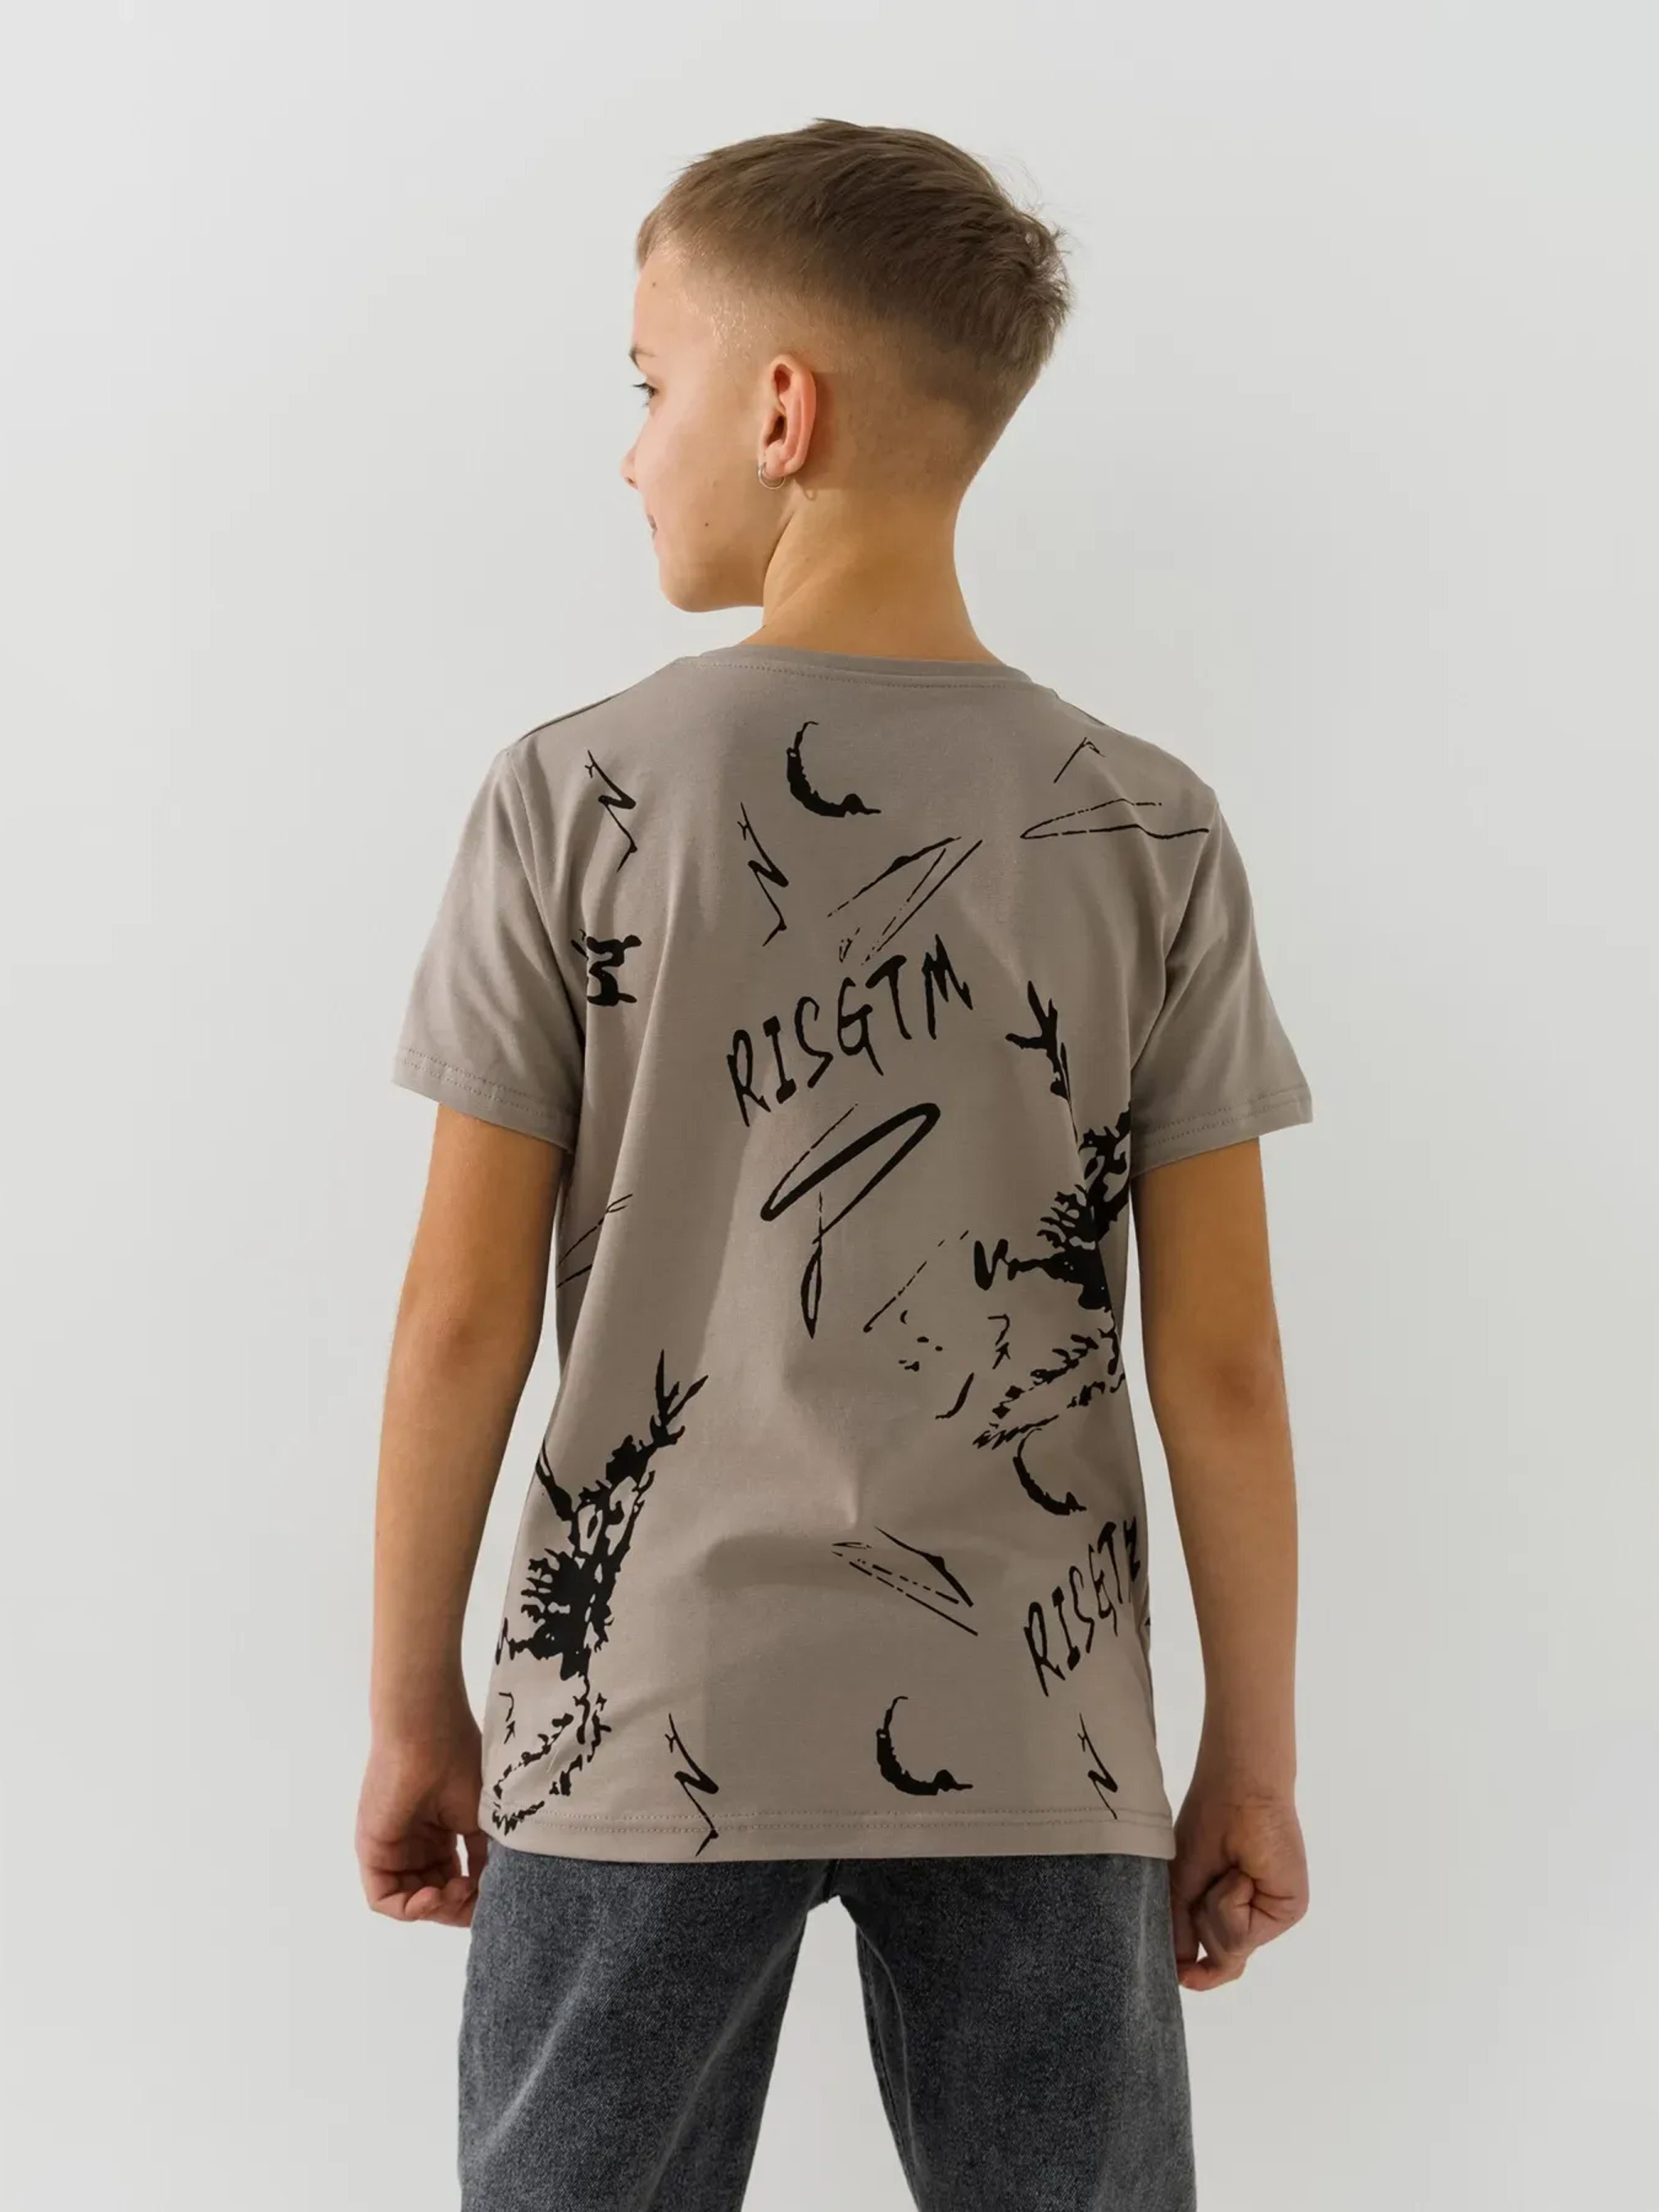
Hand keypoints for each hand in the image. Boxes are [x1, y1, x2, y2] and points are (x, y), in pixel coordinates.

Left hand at [356, 1694, 488, 1927]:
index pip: (455, 1882)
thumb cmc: (460, 1765)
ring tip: (456, 1891)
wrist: (429, 1737)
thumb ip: (485, 1859)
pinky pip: (384, 1899)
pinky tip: (433, 1897)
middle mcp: (416, 1845)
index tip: (494, 1892)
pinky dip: (409, 1909)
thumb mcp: (483, 1820)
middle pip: (435, 1896)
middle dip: (457, 1906)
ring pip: (412, 1901)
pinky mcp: (372, 1853)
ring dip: (437, 1909)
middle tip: (474, 1893)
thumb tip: (492, 1893)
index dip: (474, 1897)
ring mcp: (394, 1850)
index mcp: (441, 1834)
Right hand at [1167, 1772, 1307, 1990]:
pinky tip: (1241, 1872)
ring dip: (1214, 1907)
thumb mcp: (1181, 1883)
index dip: (1198, 1974)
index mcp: (1226, 1911)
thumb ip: (1181, 1931)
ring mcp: (1269, 1916)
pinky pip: (1244, 1933)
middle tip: (1207, 1877)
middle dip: (1199, 1922)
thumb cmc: (1207, 1825)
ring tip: (1227, 1868)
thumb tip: (1182, 1973)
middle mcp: (1251, 1918)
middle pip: (1218, 1959)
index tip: (1184, 1976)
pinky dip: (1230, 1901)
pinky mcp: (1287, 1910)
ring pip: (1228, 1950)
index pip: (1215, 1960)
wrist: (1237, 1792)